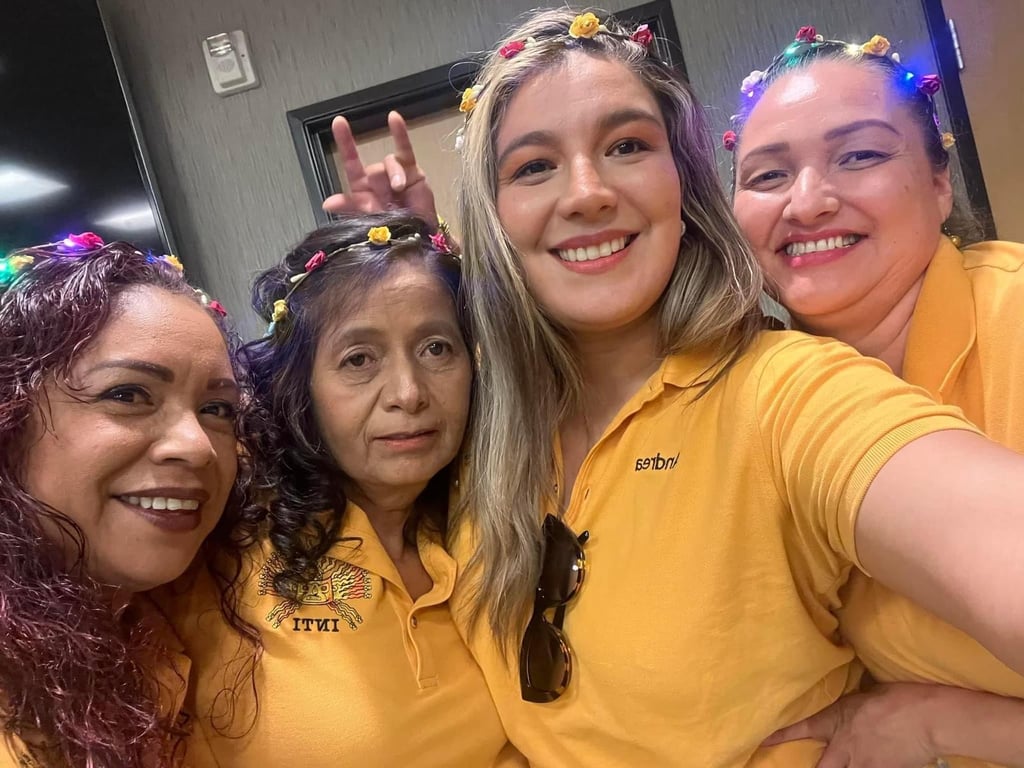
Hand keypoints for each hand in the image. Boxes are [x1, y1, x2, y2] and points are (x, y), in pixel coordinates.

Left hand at [322, 110, 436, 223]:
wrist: (418, 235)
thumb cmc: (393, 229)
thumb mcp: (368, 218)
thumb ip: (349, 207)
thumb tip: (327, 203)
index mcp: (363, 188)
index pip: (351, 162)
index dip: (345, 142)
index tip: (339, 122)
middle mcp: (377, 178)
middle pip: (373, 168)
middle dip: (380, 183)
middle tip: (388, 199)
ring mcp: (395, 172)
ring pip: (390, 163)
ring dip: (394, 176)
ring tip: (400, 190)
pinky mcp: (412, 170)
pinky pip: (405, 149)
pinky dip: (400, 133)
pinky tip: (394, 118)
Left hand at [761, 683, 941, 767]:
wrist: (928, 717)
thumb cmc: (901, 698)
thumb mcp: (869, 694)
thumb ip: (854, 703)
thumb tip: (853, 702)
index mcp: (838, 718)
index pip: (802, 727)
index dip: (781, 735)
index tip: (764, 740)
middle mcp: (844, 744)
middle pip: (821, 766)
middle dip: (816, 767)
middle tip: (804, 763)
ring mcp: (862, 762)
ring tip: (849, 763)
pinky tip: (878, 762)